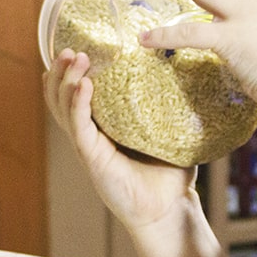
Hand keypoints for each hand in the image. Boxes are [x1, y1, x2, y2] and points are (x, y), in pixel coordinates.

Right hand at [43, 50, 197, 230]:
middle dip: (62, 70)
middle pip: (62, 98)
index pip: (79, 95)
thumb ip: (174, 109)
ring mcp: (89, 147)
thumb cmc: (170, 176)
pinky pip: (80, 128)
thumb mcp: (170, 134)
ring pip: (64, 109)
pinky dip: (78, 105)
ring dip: (65, 81)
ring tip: (74, 59)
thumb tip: (194, 75)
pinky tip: (83, 86)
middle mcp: (91, 135)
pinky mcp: (93, 159)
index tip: (79, 46)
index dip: (73, 72)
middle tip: (70, 49)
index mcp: (105, 128)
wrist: (169, 210)